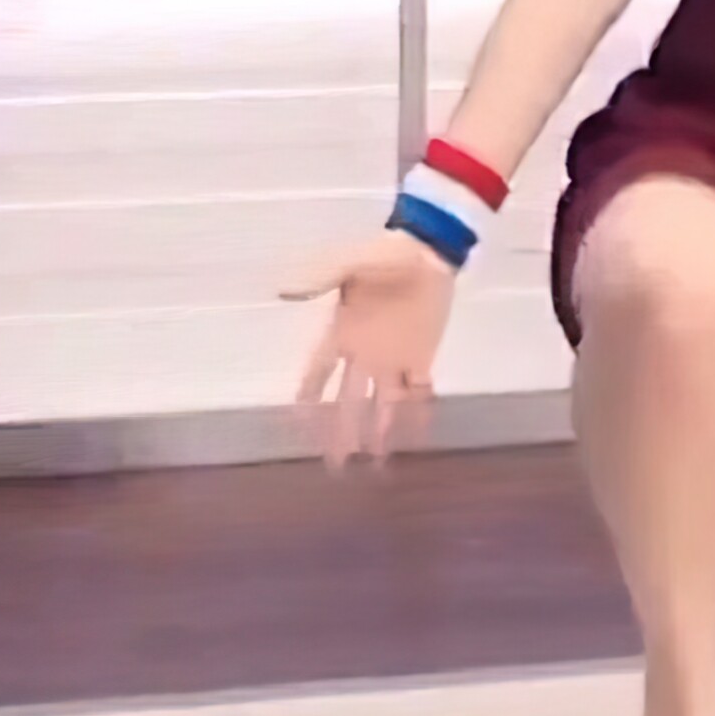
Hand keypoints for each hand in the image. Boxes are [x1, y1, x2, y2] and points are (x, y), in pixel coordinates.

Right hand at [279, 229, 454, 467]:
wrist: (430, 250)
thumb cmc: (389, 255)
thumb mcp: (352, 262)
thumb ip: (321, 277)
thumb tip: (284, 291)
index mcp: (341, 334)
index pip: (317, 375)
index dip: (307, 400)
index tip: (298, 428)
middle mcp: (364, 354)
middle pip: (348, 401)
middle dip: (342, 433)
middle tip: (337, 465)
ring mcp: (394, 357)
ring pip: (383, 404)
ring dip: (380, 431)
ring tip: (378, 464)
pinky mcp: (423, 355)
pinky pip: (419, 390)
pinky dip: (419, 412)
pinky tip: (417, 436)